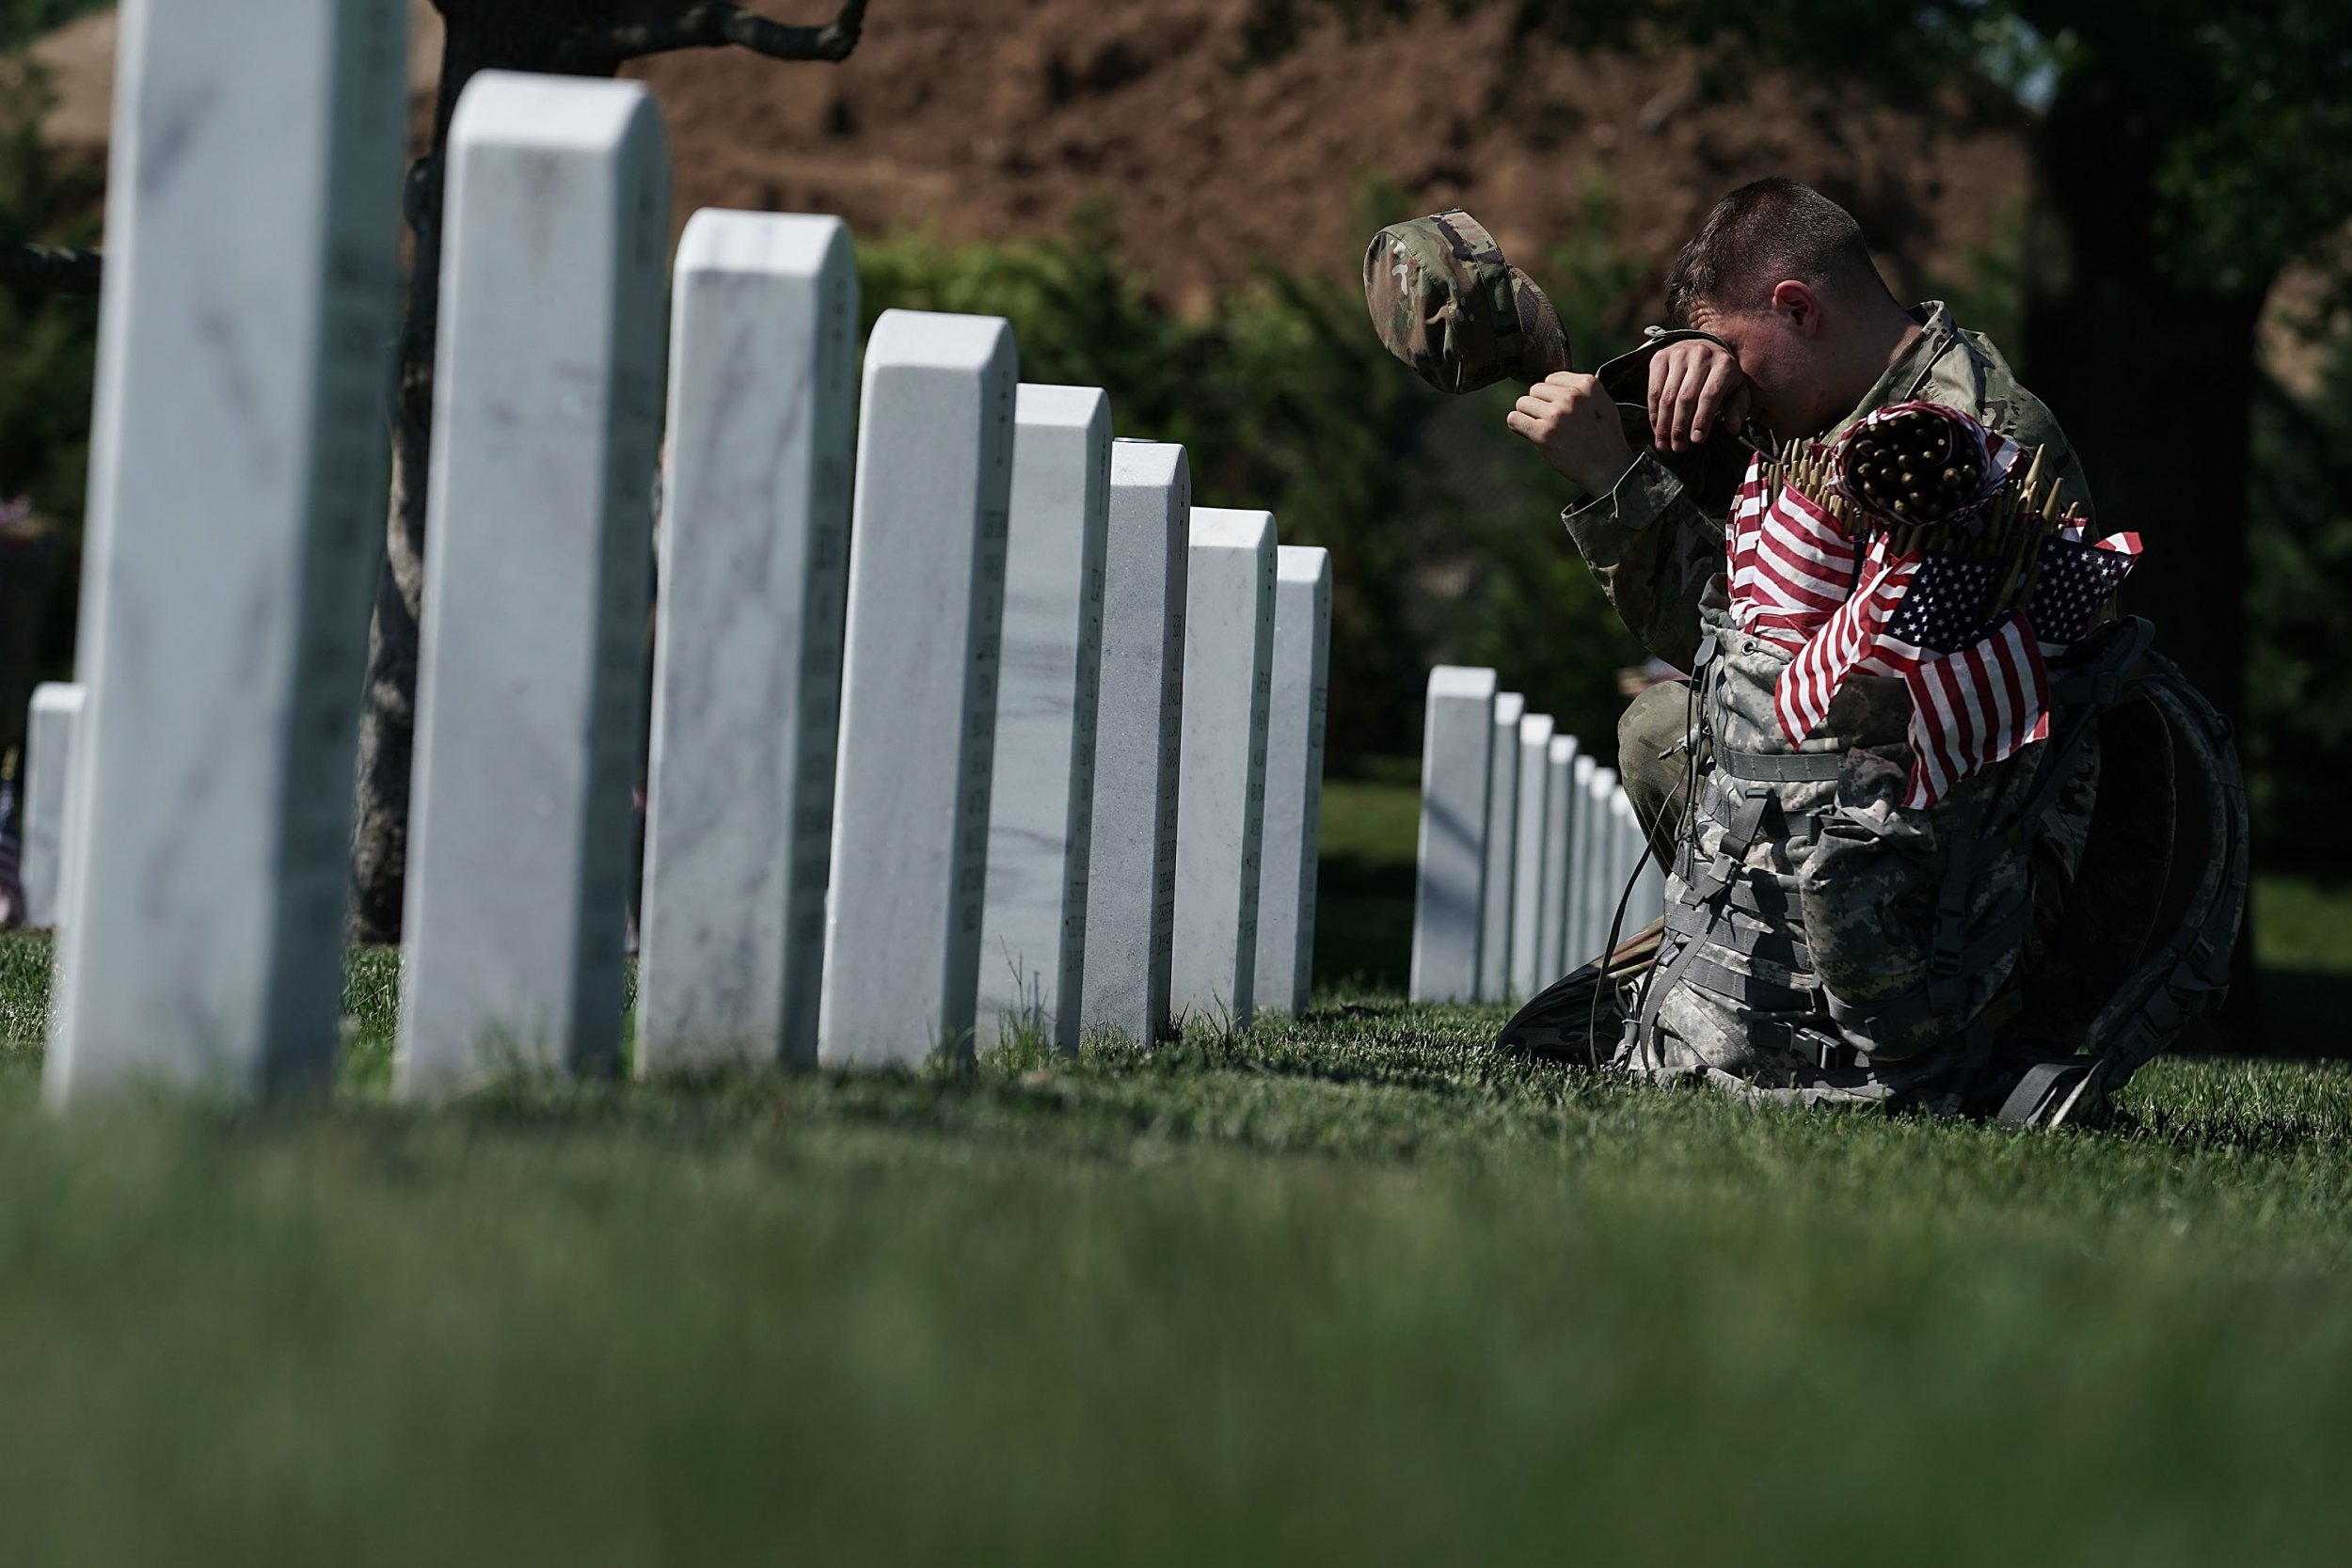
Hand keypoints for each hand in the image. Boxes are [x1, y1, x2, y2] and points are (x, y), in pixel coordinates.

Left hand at [1507, 372, 1635, 494]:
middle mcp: (1571, 396)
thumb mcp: (1606, 404)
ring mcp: (1556, 414)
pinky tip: (1529, 433)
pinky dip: (1517, 426)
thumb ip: (1584, 388)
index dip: (1552, 395)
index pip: (1552, 378)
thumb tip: (1555, 378)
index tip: (1561, 410)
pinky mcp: (1543, 434)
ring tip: (1544, 429)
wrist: (1609, 471)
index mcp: (1588, 385)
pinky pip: (1514, 419)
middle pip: (1535, 389)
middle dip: (1540, 404)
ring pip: (1522, 403)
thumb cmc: (1607, 440)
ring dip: (1528, 416)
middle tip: (1553, 423)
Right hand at [1646, 339, 1750, 451]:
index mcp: (1723, 364)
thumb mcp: (1737, 390)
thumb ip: (1738, 409)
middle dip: (1680, 427)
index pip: (1709, 395)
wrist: (1704, 347)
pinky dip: (1654, 413)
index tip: (1696, 441)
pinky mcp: (1660, 357)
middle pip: (1685, 398)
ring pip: (1667, 396)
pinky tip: (1656, 428)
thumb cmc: (1722, 376)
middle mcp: (1700, 355)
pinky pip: (1653, 390)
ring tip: (1664, 445)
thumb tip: (1732, 429)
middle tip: (1678, 448)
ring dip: (1664, 424)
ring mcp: (1678, 354)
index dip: (1701, 420)